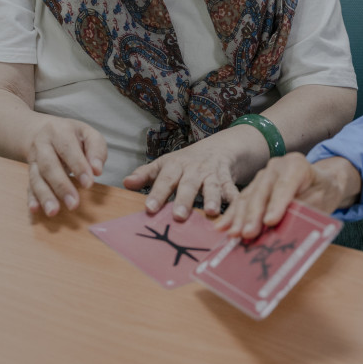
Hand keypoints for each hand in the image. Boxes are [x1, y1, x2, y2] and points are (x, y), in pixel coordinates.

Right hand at [25, 114, 107, 216]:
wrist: (43, 130)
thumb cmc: (72, 135)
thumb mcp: (88, 134)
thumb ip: (96, 150)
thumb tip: (97, 170)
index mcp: (59, 131)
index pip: (68, 148)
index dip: (78, 166)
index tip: (88, 184)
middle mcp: (42, 144)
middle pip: (49, 165)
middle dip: (61, 185)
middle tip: (73, 204)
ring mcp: (33, 159)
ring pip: (36, 177)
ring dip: (45, 196)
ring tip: (53, 212)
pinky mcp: (29, 172)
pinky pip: (28, 185)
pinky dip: (32, 198)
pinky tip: (35, 209)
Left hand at [123, 126, 266, 219]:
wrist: (220, 147)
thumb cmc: (187, 161)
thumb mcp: (166, 164)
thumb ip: (146, 174)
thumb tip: (125, 183)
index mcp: (176, 166)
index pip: (165, 179)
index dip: (157, 193)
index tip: (150, 208)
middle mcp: (194, 170)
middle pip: (188, 184)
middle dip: (184, 200)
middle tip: (178, 216)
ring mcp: (213, 174)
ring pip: (213, 187)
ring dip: (213, 199)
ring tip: (211, 212)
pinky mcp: (228, 179)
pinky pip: (233, 190)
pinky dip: (236, 200)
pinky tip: (237, 210)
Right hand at [214, 154, 359, 238]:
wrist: (321, 182)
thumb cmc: (322, 193)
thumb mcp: (321, 202)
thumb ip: (303, 211)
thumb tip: (285, 228)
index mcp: (296, 165)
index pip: (285, 186)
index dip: (277, 204)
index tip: (270, 222)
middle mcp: (276, 166)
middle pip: (262, 191)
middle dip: (254, 214)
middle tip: (248, 234)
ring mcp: (263, 175)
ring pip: (248, 196)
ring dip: (240, 217)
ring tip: (234, 235)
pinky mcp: (254, 186)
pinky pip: (241, 201)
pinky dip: (232, 215)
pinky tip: (223, 227)